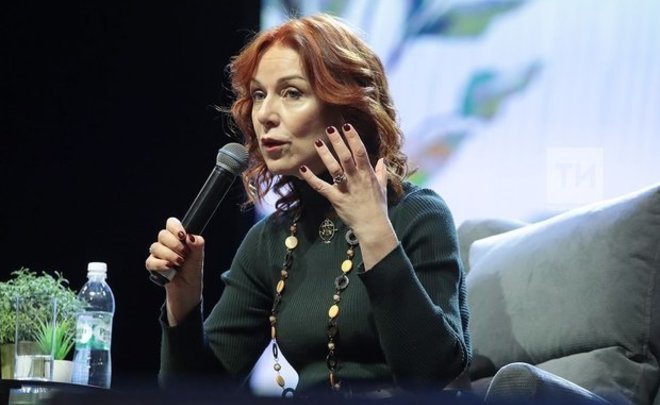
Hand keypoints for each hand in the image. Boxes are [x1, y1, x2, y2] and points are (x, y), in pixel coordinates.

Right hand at [145, 217, 204, 324]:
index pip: (172, 223)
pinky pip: (150, 261)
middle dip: (173, 244)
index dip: (175, 227)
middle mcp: (168, 245)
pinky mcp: (153, 266)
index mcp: (179, 239)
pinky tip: (169, 268)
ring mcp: (159, 255)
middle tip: (184, 254)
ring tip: (178, 264)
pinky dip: (160, 264)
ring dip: (168, 255)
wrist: (187, 292)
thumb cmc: (192, 274)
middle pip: (162, 234)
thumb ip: (197, 245)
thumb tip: (190, 236)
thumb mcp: (198, 259)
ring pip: (155, 247)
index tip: (183, 236)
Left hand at [298, 123, 397, 269]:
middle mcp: (356, 179)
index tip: (347, 126)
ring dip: (326, 155)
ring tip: (318, 142)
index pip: (360, 152)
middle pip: (346, 157)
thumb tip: (382, 160)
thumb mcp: (383, 187)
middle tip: (330, 128)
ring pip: (334, 169)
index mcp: (367, 174)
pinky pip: (322, 187)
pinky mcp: (336, 199)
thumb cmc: (378, 207)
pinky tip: (303, 169)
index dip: (353, 138)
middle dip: (339, 142)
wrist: (373, 226)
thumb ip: (381, 172)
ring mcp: (346, 189)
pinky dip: (311, 178)